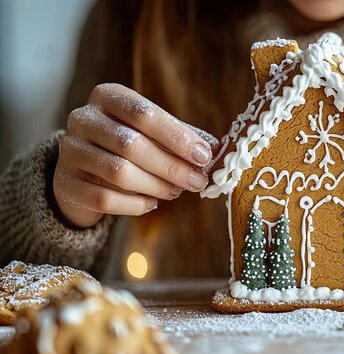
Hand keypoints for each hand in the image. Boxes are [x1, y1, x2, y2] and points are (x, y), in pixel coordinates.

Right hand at [53, 83, 218, 227]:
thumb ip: (181, 136)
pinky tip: (152, 203)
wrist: (81, 168)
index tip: (204, 156)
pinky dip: (135, 204)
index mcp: (108, 96)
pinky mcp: (66, 183)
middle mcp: (83, 119)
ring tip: (176, 192)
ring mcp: (70, 151)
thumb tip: (215, 148)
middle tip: (197, 181)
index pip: (144, 113)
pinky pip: (105, 199)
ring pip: (119, 173)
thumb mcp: (151, 131)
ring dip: (156, 186)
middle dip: (172, 166)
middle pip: (132, 144)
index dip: (177, 136)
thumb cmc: (126, 144)